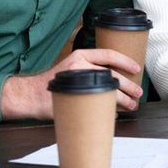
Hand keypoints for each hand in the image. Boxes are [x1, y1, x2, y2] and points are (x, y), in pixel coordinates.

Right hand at [0, 49, 141, 119]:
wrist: (29, 96)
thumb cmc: (53, 84)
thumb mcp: (72, 69)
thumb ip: (89, 71)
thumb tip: (114, 80)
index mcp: (80, 56)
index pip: (108, 54)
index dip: (125, 61)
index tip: (137, 69)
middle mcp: (79, 65)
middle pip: (112, 76)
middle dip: (128, 86)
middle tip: (137, 93)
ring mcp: (76, 81)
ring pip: (107, 90)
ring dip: (122, 99)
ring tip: (130, 105)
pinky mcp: (72, 97)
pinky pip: (97, 104)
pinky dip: (108, 109)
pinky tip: (114, 114)